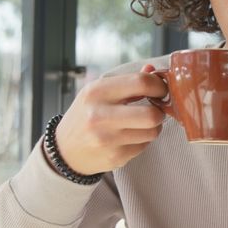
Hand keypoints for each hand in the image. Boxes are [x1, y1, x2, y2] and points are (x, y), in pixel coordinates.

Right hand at [51, 64, 167, 174]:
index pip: (141, 83)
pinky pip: (145, 146)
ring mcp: (106, 139)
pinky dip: (143, 140)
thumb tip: (153, 70)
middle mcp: (99, 115)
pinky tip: (130, 137)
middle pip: (151, 114)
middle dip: (160, 112)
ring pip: (152, 132)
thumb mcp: (100, 91)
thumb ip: (128, 80)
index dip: (159, 86)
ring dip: (154, 127)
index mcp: (97, 91)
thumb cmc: (88, 114)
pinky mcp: (114, 157)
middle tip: (155, 110)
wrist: (66, 150)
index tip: (161, 90)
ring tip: (142, 123)